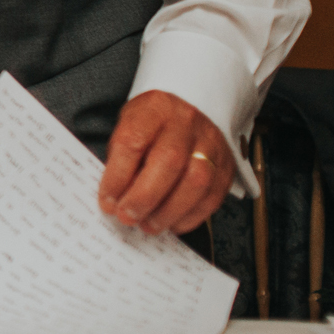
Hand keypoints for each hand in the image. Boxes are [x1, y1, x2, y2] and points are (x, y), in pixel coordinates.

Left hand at [98, 90, 233, 234]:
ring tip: (148, 225)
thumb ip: (122, 157)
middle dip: (144, 197)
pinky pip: (213, 196)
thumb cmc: (150, 124)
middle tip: (127, 217)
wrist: (189, 110)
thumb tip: (114, 198)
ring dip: (168, 211)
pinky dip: (190, 216)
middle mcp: (186, 122)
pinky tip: (172, 224)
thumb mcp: (128, 125)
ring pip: (196, 181)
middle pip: (169, 161)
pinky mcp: (226, 166)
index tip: (107, 201)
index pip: (133, 141)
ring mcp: (211, 143)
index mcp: (154, 108)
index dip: (118, 176)